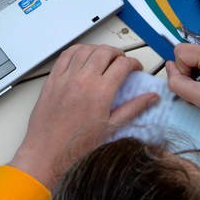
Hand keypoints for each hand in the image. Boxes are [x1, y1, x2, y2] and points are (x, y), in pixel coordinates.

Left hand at [10, 44, 158, 189]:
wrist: (48, 149)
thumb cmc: (77, 143)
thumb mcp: (111, 127)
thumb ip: (133, 108)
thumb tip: (151, 98)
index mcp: (101, 92)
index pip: (123, 65)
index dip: (133, 63)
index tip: (135, 69)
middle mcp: (83, 80)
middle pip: (105, 52)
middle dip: (118, 54)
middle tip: (121, 62)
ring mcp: (66, 78)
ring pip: (86, 49)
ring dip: (98, 50)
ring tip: (103, 57)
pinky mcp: (53, 79)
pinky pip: (66, 55)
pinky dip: (77, 51)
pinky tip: (82, 57)